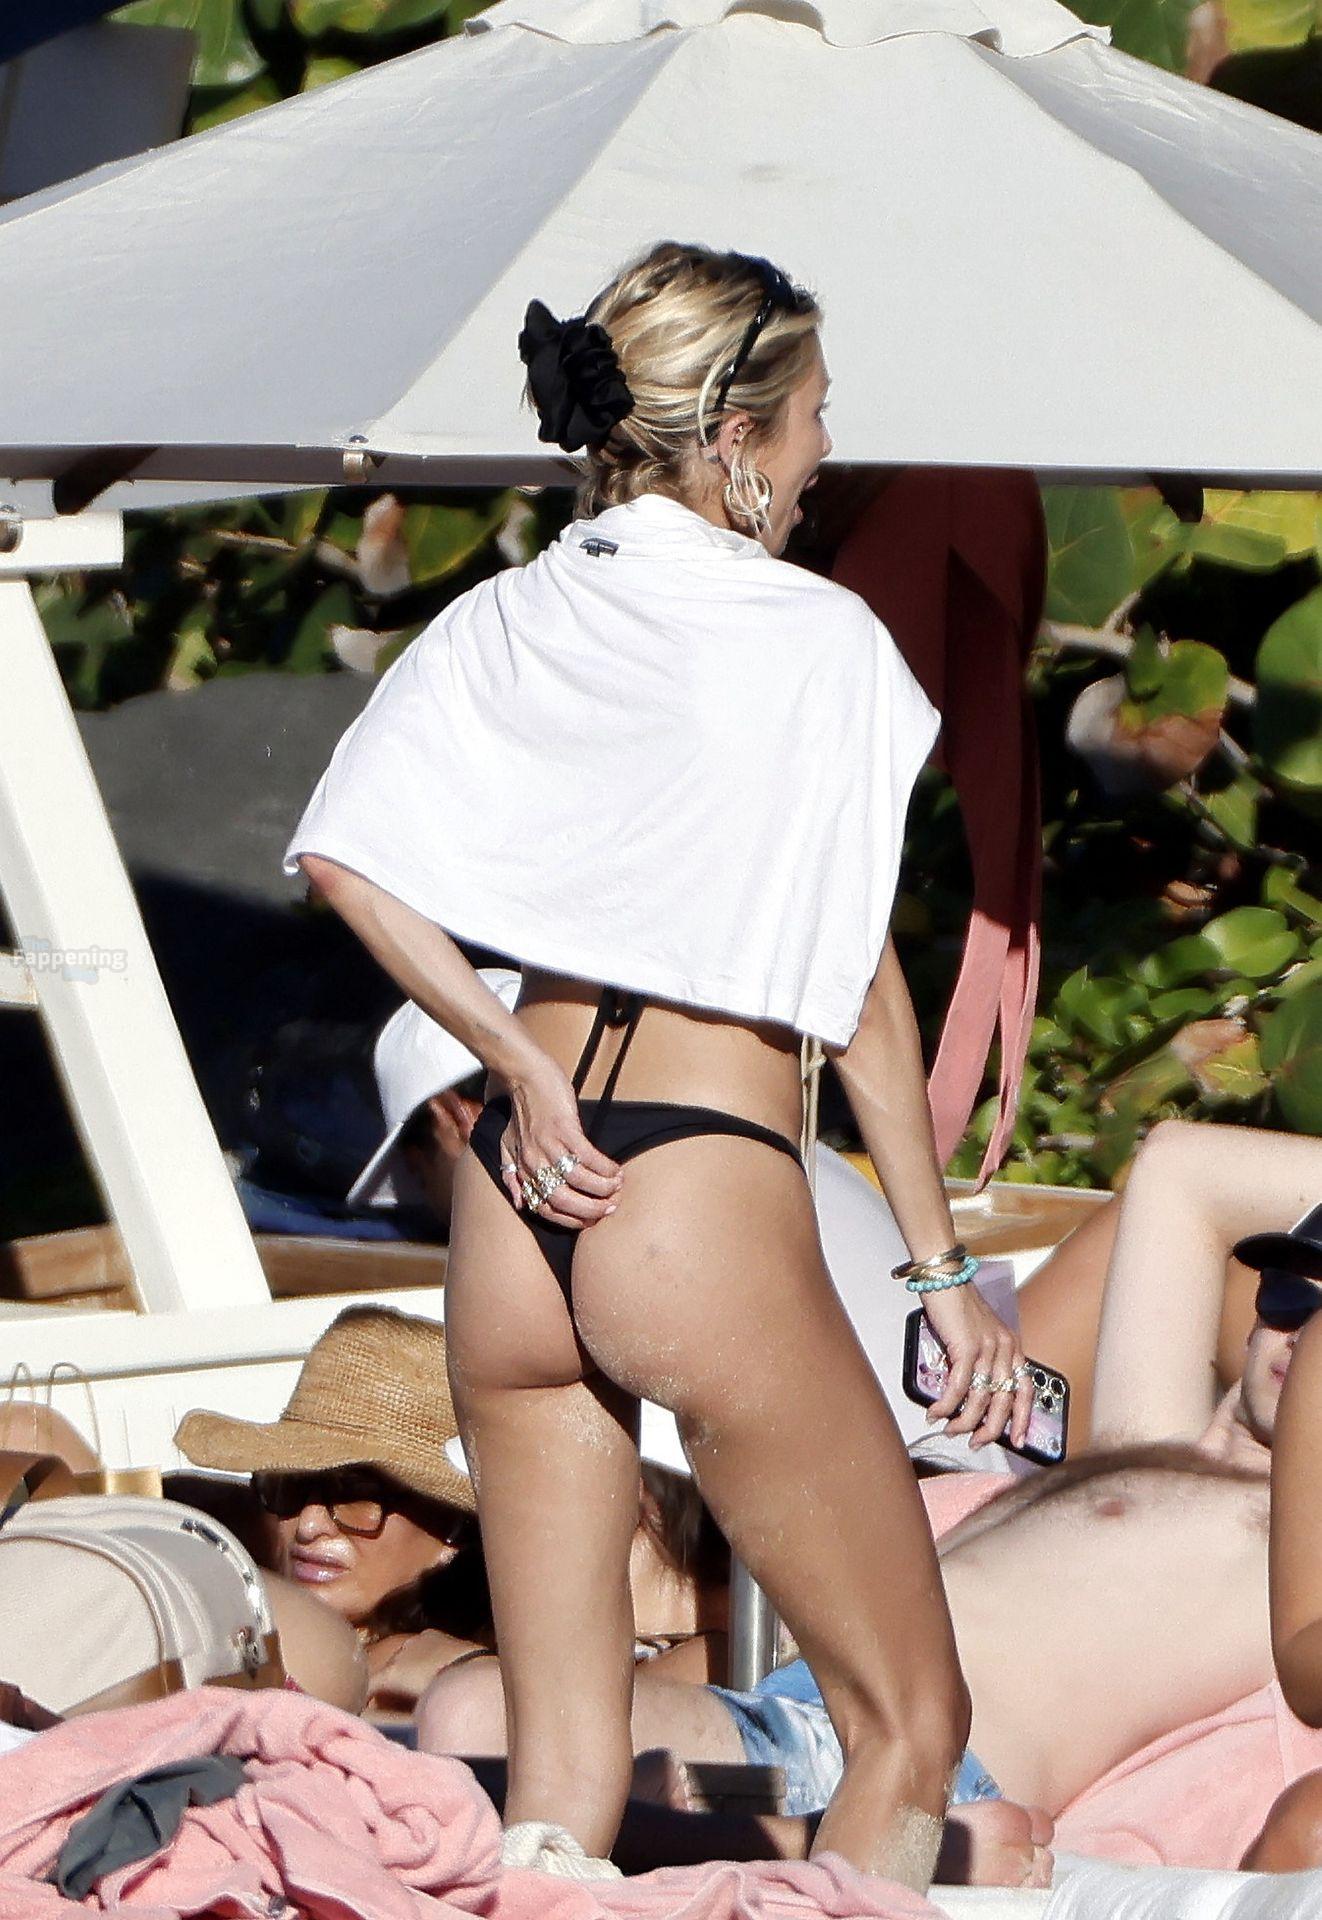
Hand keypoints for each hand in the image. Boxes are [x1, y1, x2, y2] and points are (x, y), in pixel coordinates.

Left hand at [501, 1056, 622, 1228]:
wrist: (523, 1075)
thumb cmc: (518, 1109)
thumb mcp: (507, 1145)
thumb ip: (512, 1175)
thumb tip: (520, 1204)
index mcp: (522, 1169)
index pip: (545, 1207)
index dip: (570, 1219)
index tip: (590, 1219)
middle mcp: (533, 1161)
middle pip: (563, 1199)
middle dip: (591, 1209)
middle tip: (610, 1207)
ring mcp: (548, 1145)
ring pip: (578, 1180)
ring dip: (603, 1188)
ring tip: (617, 1186)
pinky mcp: (564, 1128)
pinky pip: (588, 1157)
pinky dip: (605, 1167)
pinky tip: (615, 1169)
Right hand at [921, 1282, 1032, 1448]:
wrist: (945, 1277)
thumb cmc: (958, 1304)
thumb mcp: (979, 1334)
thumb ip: (981, 1361)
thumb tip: (969, 1396)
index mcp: (1012, 1346)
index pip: (1026, 1390)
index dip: (1023, 1419)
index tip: (1018, 1440)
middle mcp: (1005, 1348)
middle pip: (1004, 1401)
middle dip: (989, 1429)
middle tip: (976, 1442)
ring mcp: (987, 1348)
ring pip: (980, 1399)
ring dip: (963, 1421)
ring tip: (950, 1428)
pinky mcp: (966, 1346)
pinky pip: (958, 1387)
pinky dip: (946, 1404)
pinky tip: (936, 1411)